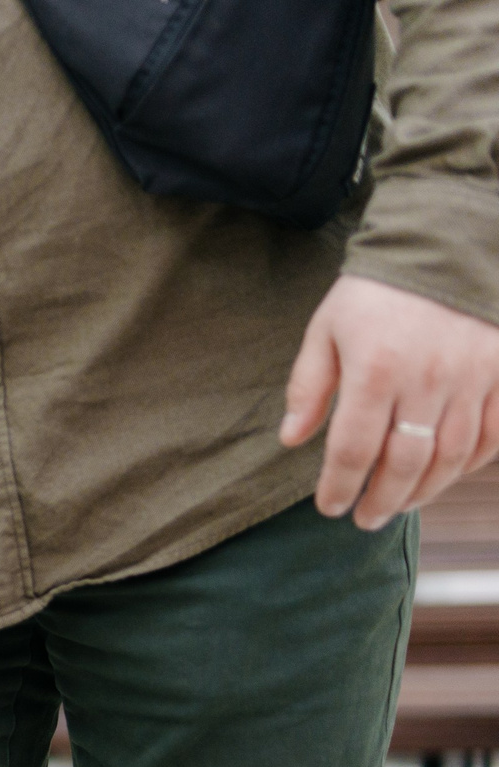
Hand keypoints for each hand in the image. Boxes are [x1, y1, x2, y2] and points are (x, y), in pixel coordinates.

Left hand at [285, 275, 498, 530]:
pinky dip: (472, 462)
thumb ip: (309, 386)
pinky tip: (448, 474)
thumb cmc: (376, 290)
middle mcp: (428, 378)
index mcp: (376, 369)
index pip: (354, 449)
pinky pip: (494, 432)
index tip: (331, 507)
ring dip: (425, 489)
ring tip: (401, 504)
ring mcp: (473, 376)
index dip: (341, 486)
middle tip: (366, 519)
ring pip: (452, 455)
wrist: (444, 243)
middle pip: (406, 462)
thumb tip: (291, 440)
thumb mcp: (327, 330)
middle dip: (382, 499)